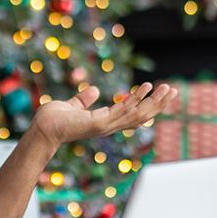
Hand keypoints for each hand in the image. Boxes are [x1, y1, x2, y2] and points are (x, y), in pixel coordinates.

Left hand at [30, 82, 178, 147]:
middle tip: (174, 90)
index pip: (133, 115)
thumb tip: (94, 91)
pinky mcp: (99, 123)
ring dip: (154, 101)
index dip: (149, 106)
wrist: (42, 130)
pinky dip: (135, 98)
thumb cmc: (54, 120)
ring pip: (138, 114)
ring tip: (167, 88)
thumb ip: (84, 100)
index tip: (162, 94)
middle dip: (159, 104)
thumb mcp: (73, 105)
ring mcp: (106, 125)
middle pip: (142, 116)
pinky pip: (123, 110)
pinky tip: (146, 87)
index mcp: (106, 122)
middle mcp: (110, 125)